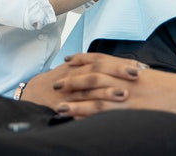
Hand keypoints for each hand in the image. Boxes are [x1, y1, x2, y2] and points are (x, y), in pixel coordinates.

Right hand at [21, 53, 144, 109]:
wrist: (35, 92)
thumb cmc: (60, 81)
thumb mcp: (76, 70)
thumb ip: (95, 68)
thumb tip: (122, 66)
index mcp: (81, 66)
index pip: (104, 61)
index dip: (121, 63)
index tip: (140, 65)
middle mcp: (75, 74)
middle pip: (99, 70)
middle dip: (118, 71)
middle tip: (136, 73)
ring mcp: (68, 90)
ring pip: (89, 89)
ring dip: (107, 91)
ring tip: (124, 94)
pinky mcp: (62, 104)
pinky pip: (76, 108)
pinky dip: (89, 111)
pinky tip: (102, 115)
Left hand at [53, 57, 175, 120]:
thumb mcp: (154, 79)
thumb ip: (135, 78)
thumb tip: (125, 79)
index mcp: (132, 69)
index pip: (102, 59)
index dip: (83, 58)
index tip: (68, 59)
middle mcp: (127, 78)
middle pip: (93, 75)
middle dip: (72, 78)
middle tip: (55, 81)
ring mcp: (130, 94)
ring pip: (95, 94)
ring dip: (75, 99)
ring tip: (58, 104)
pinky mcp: (133, 110)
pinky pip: (107, 112)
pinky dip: (90, 114)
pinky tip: (78, 118)